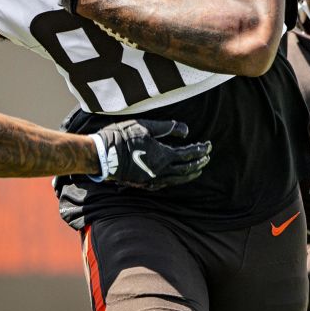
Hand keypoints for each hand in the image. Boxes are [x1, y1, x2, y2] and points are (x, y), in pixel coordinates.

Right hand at [90, 119, 209, 190]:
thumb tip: (186, 131)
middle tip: (207, 156)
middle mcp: (160, 170)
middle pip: (186, 168)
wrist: (101, 155)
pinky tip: (178, 177)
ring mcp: (152, 179)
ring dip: (190, 173)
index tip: (208, 145)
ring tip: (198, 169)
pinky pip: (166, 183)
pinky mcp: (144, 184)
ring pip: (177, 179)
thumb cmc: (122, 137)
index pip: (188, 154)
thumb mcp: (145, 126)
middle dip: (199, 162)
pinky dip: (176, 180)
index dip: (200, 149)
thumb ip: (167, 128)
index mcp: (163, 155)